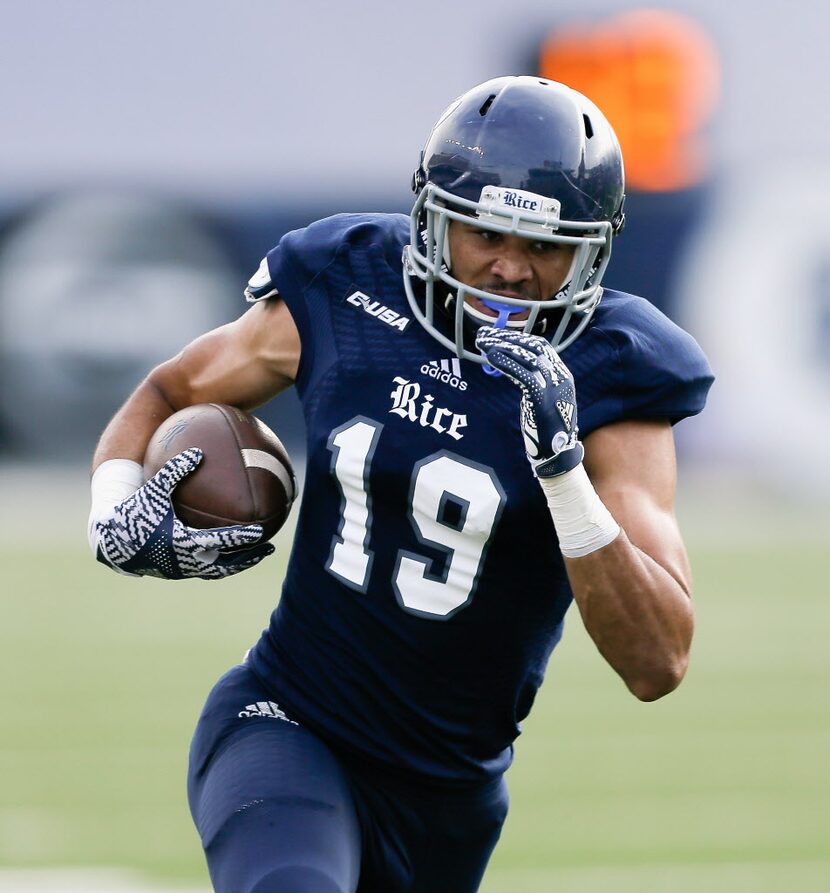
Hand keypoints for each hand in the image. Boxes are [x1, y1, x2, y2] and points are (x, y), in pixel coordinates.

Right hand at [92, 448, 273, 578]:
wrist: (107, 540)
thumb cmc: (131, 511)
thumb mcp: (154, 490)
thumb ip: (176, 471)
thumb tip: (198, 452)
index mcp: (183, 542)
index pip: (221, 541)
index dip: (242, 537)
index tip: (260, 531)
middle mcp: (184, 561)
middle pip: (226, 564)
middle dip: (248, 557)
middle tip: (269, 547)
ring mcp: (179, 570)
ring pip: (215, 571)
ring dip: (235, 565)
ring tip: (253, 555)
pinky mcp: (173, 572)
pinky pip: (202, 570)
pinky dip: (217, 564)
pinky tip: (223, 552)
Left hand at [476, 327, 583, 476]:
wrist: (557, 455)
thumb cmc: (546, 430)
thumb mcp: (542, 401)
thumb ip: (532, 382)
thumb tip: (510, 368)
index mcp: (562, 375)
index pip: (540, 347)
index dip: (517, 338)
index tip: (497, 335)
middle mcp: (560, 377)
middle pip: (533, 348)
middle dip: (507, 338)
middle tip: (484, 335)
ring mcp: (554, 387)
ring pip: (528, 357)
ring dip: (503, 347)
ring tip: (482, 343)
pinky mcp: (543, 398)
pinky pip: (523, 374)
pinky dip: (506, 363)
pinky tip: (490, 357)